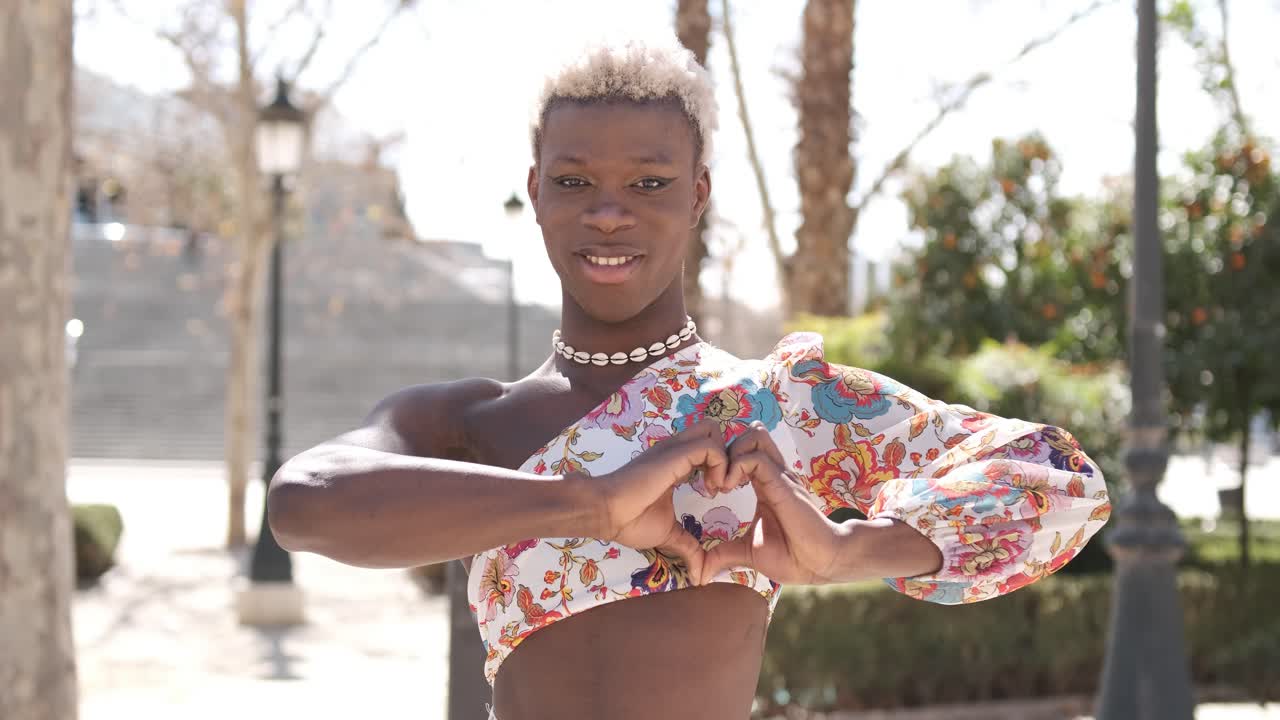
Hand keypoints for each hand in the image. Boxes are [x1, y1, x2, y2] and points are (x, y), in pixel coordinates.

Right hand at [594, 419, 727, 581]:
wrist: (605, 513)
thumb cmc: (630, 520)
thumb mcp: (668, 534)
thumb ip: (688, 547)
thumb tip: (700, 575)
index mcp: (674, 464)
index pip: (705, 449)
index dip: (718, 466)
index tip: (715, 493)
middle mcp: (675, 450)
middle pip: (712, 430)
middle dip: (726, 453)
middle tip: (721, 484)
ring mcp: (675, 449)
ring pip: (714, 431)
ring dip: (725, 458)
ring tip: (717, 487)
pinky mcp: (675, 454)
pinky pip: (711, 447)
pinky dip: (721, 465)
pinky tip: (712, 490)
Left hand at [699, 422, 843, 585]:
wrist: (822, 564)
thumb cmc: (792, 557)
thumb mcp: (748, 553)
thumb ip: (724, 554)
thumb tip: (701, 572)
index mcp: (765, 484)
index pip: (744, 451)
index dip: (721, 461)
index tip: (710, 487)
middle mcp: (773, 474)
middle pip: (750, 435)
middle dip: (724, 450)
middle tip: (713, 480)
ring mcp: (780, 476)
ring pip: (754, 437)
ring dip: (730, 454)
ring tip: (722, 483)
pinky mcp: (783, 484)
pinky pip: (757, 458)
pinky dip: (736, 467)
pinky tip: (728, 488)